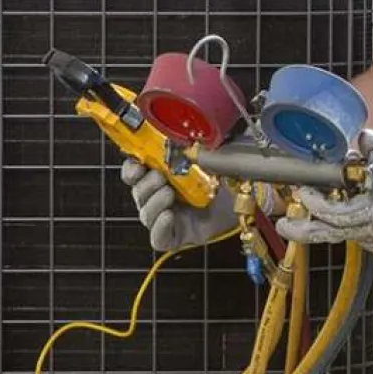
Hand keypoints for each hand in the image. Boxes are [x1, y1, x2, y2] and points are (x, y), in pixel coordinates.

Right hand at [120, 159, 241, 251]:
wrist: (241, 206)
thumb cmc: (222, 181)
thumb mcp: (208, 160)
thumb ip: (195, 149)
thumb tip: (189, 135)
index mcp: (160, 175)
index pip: (134, 172)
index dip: (131, 169)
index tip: (138, 164)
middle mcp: (158, 197)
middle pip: (138, 192)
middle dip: (146, 184)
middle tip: (160, 177)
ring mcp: (164, 218)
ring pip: (146, 214)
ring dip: (154, 202)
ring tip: (169, 194)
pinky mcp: (174, 237)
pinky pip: (158, 237)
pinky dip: (160, 227)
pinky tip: (169, 216)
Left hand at [275, 130, 372, 254]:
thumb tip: (365, 138)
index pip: (344, 215)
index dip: (320, 206)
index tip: (303, 192)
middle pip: (336, 233)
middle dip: (307, 229)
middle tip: (284, 224)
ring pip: (342, 235)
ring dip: (322, 223)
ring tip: (303, 210)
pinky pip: (353, 236)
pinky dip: (340, 225)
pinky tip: (336, 209)